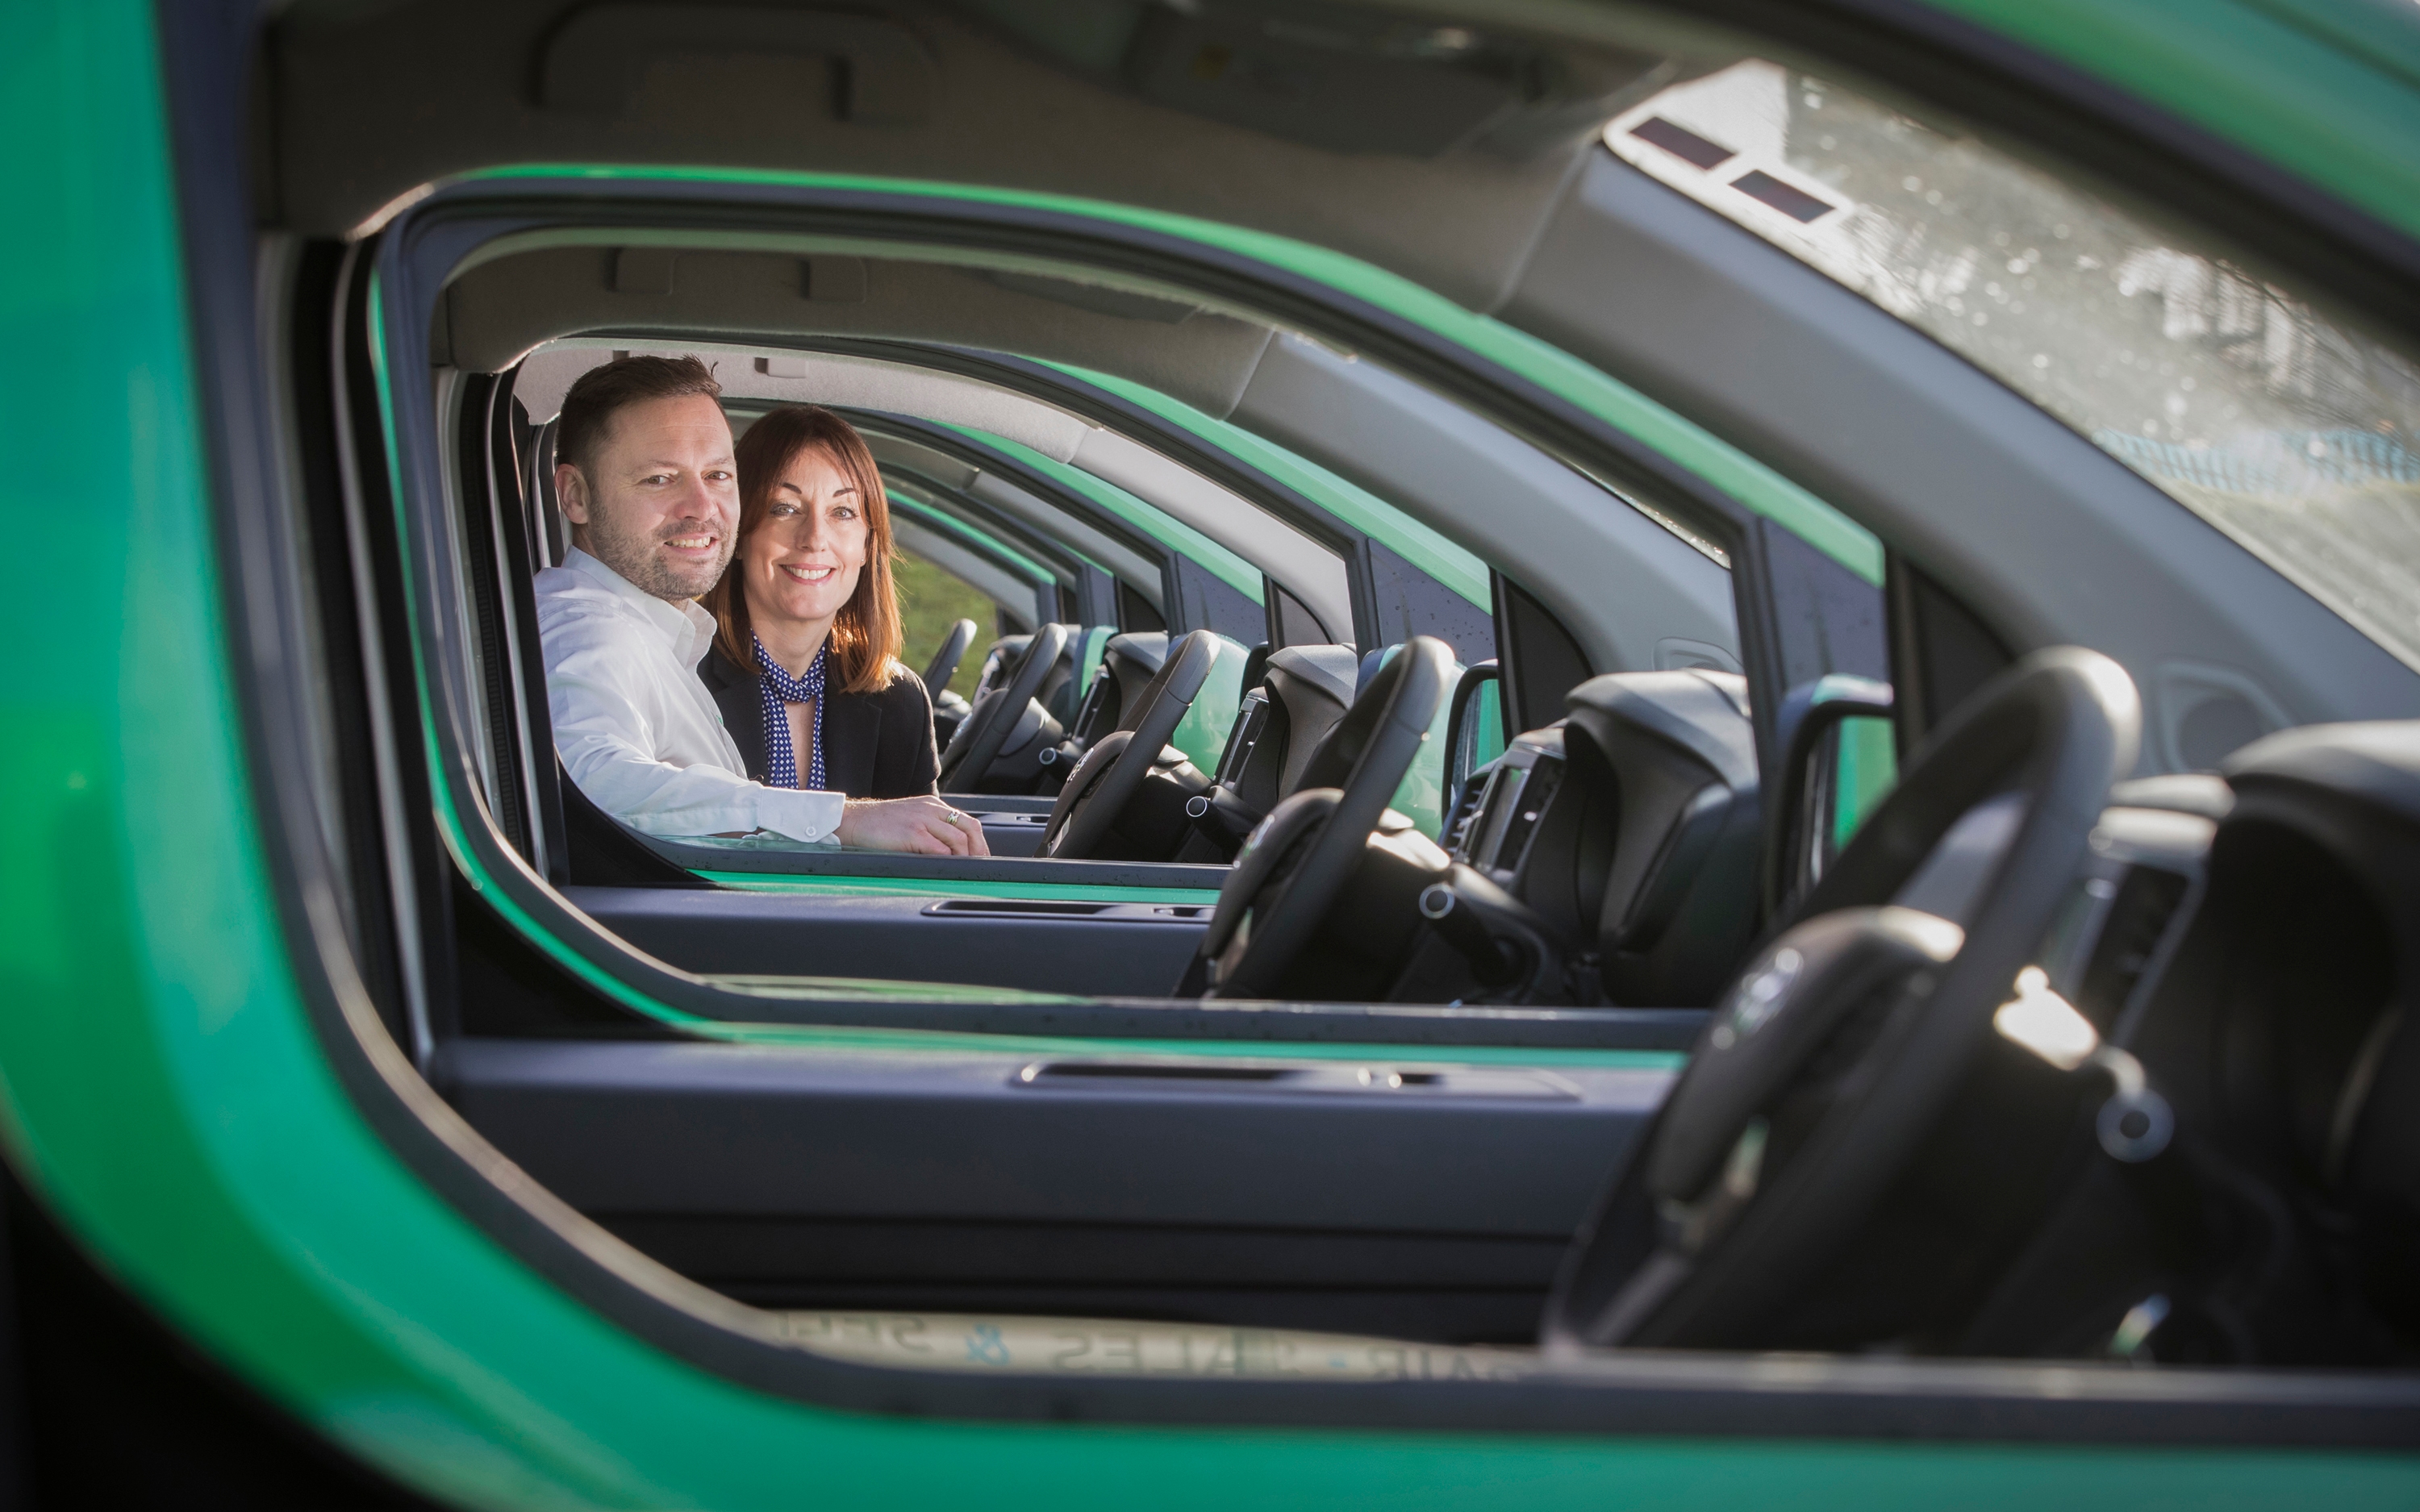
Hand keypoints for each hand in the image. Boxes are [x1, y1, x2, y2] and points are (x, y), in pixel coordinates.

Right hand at [835, 795, 991, 855]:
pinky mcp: (912, 833)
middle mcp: (931, 810)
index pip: (967, 821)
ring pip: (958, 839)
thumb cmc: (878, 824)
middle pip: (969, 828)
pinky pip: (939, 849)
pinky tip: (949, 868)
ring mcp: (922, 820)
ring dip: (965, 858)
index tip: (982, 857)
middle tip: (981, 866)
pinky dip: (948, 860)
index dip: (979, 841)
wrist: (853, 821)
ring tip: (966, 870)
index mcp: (932, 805)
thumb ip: (930, 827)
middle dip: (979, 849)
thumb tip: (949, 849)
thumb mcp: (910, 818)